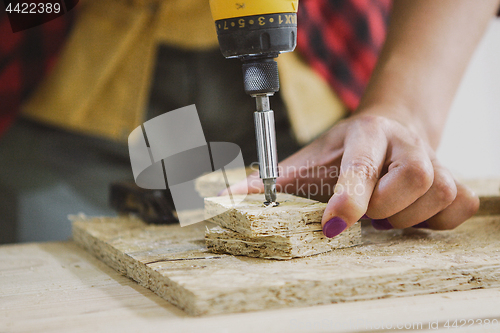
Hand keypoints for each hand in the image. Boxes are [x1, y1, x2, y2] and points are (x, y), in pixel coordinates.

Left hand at [229, 112, 478, 237]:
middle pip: (414, 179)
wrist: (390, 128)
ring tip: (385, 210)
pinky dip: (434, 220)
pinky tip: (410, 213)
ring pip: (438, 196)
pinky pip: (458, 208)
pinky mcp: (454, 178)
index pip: (362, 166)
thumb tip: (226, 198)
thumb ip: (271, 180)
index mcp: (365, 135)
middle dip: (386, 207)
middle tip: (368, 210)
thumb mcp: (307, 159)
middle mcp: (405, 142)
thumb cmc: (344, 151)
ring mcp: (436, 158)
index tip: (332, 226)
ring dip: (406, 217)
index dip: (349, 198)